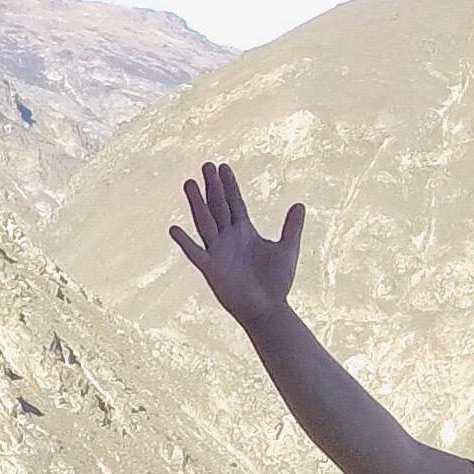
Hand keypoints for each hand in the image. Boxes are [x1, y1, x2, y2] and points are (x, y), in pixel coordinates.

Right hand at [167, 160, 305, 327]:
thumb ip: (292, 227)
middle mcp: (229, 238)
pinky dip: (185, 242)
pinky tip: (174, 228)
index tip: (223, 167)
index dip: (229, 185)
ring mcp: (218, 252)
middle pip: (218, 207)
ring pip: (205, 222)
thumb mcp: (287, 249)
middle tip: (206, 165)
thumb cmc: (277, 282)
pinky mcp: (211, 269)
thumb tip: (300, 204)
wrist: (268, 309)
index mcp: (245, 232)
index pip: (235, 203)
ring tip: (189, 183)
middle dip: (212, 186)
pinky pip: (195, 253)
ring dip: (197, 203)